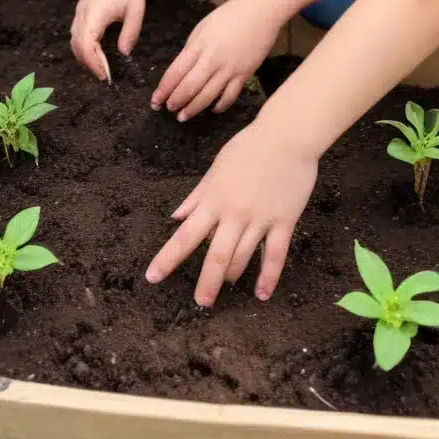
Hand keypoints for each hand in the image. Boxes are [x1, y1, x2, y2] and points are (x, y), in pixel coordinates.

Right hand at [70, 0, 145, 80]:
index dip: (94, 63)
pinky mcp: (83, 11)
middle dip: (89, 64)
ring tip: (101, 68)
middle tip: (105, 77)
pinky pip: (77, 34)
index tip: (105, 76)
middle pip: (77, 46)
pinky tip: (96, 53)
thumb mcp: (136, 10)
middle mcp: (83, 14)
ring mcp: (80, 12)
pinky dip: (84, 47)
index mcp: (95, 14)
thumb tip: (124, 54)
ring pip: (74, 41)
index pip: (87, 45)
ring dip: (85, 56)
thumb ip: (130, 33)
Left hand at [146, 124, 317, 305]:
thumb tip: (176, 216)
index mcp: (213, 200)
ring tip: (224, 288)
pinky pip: (275, 254)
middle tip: (200, 302)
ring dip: (232, 276)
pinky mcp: (284, 221)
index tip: (152, 277)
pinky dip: (268, 276)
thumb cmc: (248, 148)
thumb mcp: (216, 169)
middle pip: (215, 255)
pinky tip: (262, 293)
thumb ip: (197, 196)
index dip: (167, 258)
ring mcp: (259, 219)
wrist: (286, 136)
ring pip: (242, 257)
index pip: (185, 236)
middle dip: (206, 282)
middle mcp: (233, 214)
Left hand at [151, 0, 282, 120]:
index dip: (164, 89)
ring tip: (183, 116)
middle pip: (189, 87)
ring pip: (208, 96)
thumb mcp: (203, 28)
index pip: (176, 72)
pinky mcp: (245, 74)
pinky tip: (212, 109)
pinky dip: (219, 105)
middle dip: (176, 101)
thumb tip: (182, 70)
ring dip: (193, 108)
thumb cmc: (229, 15)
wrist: (262, 11)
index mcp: (199, 46)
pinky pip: (230, 95)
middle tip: (167, 109)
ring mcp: (230, 69)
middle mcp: (212, 60)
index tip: (155, 100)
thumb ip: (191, 50)